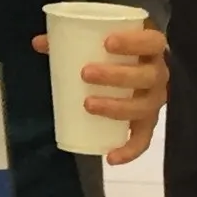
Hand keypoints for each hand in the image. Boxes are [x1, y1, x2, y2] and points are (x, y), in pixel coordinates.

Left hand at [32, 23, 168, 164]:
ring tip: (88, 104)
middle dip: (117, 76)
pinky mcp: (148, 121)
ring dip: (117, 108)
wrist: (135, 64)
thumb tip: (38, 43)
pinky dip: (130, 150)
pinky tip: (111, 156)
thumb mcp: (98, 39)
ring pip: (145, 107)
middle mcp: (159, 74)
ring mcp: (155, 99)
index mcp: (151, 47)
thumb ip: (69, 39)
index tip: (107, 42)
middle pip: (148, 76)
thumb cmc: (117, 49)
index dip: (134, 42)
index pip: (152, 42)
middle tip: (86, 73)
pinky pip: (144, 139)